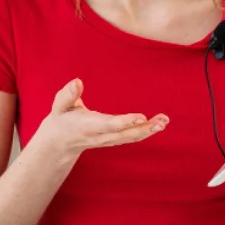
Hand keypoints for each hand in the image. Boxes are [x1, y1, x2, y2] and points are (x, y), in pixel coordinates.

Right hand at [35, 78, 167, 162]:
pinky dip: (146, 131)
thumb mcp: (59, 106)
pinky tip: (159, 123)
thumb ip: (68, 95)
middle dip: (144, 130)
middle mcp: (100, 136)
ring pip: (130, 138)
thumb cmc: (61, 119)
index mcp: (88, 126)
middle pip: (125, 135)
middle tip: (161, 123)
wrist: (60, 142)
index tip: (141, 117)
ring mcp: (108, 140)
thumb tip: (77, 81)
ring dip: (149, 131)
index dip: (125, 122)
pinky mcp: (114, 139)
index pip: (109, 125)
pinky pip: (131, 137)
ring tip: (164, 121)